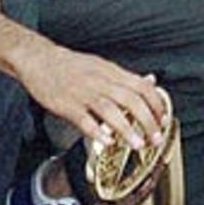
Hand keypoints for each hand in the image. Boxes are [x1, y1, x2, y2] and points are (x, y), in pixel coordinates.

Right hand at [17, 42, 169, 150]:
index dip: (156, 104)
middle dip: (147, 120)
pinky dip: (97, 131)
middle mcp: (100, 81)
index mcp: (111, 72)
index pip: (141, 86)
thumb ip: (125, 77)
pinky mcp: (67, 104)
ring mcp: (83, 93)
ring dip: (127, 129)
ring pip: (110, 110)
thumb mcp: (102, 66)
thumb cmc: (71, 65)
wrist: (39, 59)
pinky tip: (106, 142)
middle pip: (130, 99)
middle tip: (155, 138)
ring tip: (137, 144)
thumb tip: (150, 81)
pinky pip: (84, 119)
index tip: (164, 120)